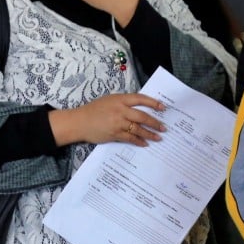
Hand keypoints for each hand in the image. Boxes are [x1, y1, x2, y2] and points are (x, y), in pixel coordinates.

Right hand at [49, 93, 165, 146]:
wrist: (80, 122)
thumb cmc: (94, 110)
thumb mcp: (109, 100)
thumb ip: (124, 103)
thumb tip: (140, 108)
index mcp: (120, 99)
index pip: (140, 99)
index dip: (153, 103)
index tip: (163, 107)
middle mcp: (120, 110)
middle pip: (142, 116)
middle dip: (155, 122)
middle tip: (164, 127)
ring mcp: (118, 123)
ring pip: (138, 129)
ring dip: (150, 134)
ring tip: (158, 137)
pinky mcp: (114, 134)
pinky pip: (130, 138)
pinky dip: (139, 141)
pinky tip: (145, 143)